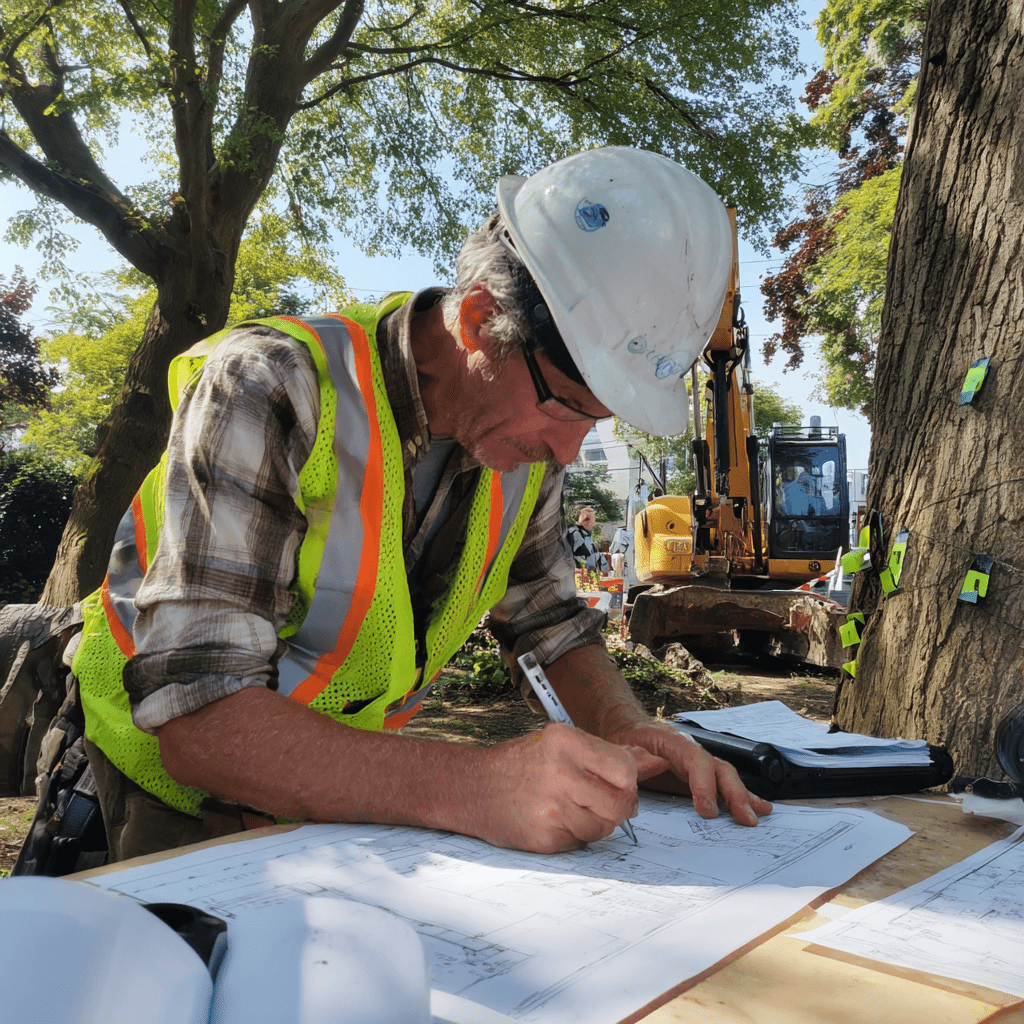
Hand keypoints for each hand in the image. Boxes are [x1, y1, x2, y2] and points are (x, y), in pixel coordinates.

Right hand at [469, 723, 640, 852]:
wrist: (472, 788)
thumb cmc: (521, 764)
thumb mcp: (560, 745)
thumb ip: (608, 754)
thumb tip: (655, 761)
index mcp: (564, 741)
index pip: (624, 769)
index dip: (628, 780)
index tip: (619, 782)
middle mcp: (559, 772)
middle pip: (621, 802)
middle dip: (620, 806)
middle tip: (605, 801)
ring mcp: (551, 808)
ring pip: (605, 826)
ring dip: (598, 821)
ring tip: (574, 808)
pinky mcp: (545, 838)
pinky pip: (582, 842)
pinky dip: (577, 834)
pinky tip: (556, 820)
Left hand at [609, 722, 772, 826]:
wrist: (627, 732)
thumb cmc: (624, 744)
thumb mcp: (621, 752)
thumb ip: (633, 764)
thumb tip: (641, 778)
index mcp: (672, 741)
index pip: (695, 760)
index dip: (704, 785)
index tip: (707, 810)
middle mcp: (692, 750)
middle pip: (719, 768)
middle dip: (734, 794)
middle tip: (745, 819)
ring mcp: (699, 762)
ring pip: (726, 776)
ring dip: (743, 797)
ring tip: (758, 816)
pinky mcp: (701, 775)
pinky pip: (724, 784)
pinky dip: (741, 797)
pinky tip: (757, 809)